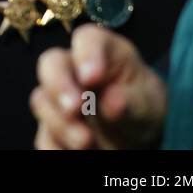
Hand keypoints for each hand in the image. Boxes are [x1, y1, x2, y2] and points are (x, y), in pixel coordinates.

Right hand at [30, 24, 166, 148]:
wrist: (140, 137)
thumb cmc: (144, 107)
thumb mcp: (149, 104)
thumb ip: (132, 101)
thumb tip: (111, 101)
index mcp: (103, 51)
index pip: (87, 39)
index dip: (86, 54)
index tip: (93, 77)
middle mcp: (73, 69)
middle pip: (51, 64)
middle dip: (59, 85)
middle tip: (75, 108)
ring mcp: (59, 98)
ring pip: (42, 101)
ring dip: (59, 122)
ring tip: (86, 142)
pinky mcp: (53, 127)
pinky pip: (44, 136)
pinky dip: (56, 146)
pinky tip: (75, 154)